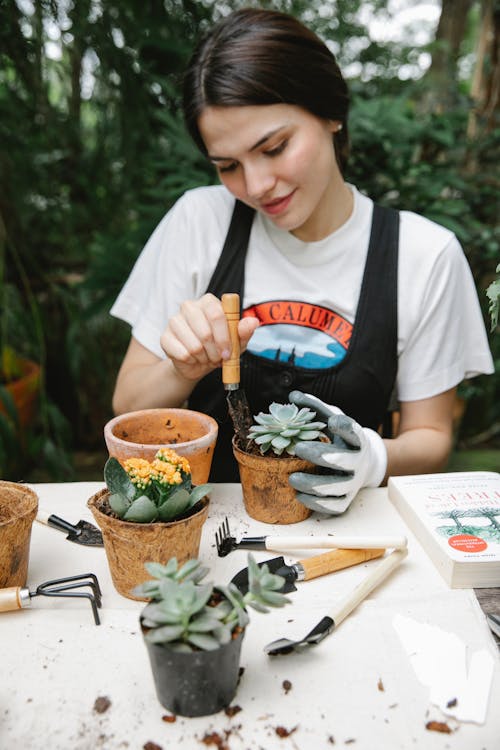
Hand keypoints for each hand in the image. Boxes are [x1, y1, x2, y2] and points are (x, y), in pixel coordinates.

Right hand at [160, 293, 258, 382]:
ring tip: (205, 356)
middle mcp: (189, 306)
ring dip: (204, 357)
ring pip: (194, 345)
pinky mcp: (165, 336)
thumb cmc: (218, 347)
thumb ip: (244, 331)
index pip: (217, 314)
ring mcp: (174, 320)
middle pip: (205, 332)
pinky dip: (191, 361)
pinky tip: (192, 358)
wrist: (197, 363)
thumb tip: (252, 322)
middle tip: (217, 357)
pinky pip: (182, 353)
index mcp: (209, 302)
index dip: (224, 337)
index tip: (228, 352)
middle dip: (215, 351)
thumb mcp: (237, 341)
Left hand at [287, 391, 386, 514]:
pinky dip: (318, 504)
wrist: (362, 463)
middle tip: (298, 448)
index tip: (333, 421)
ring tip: (292, 478)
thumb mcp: (332, 419)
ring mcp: (354, 482)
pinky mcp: (347, 499)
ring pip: (338, 487)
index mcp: (357, 439)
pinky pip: (335, 506)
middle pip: (345, 461)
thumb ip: (314, 408)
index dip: (346, 427)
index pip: (355, 433)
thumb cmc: (340, 437)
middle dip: (322, 455)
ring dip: (314, 484)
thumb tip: (293, 395)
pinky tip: (300, 496)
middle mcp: (358, 462)